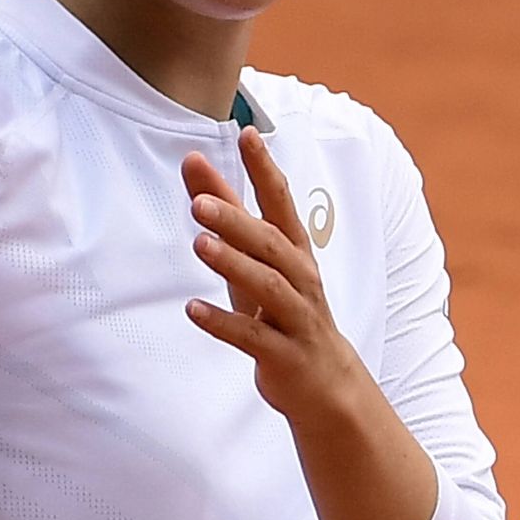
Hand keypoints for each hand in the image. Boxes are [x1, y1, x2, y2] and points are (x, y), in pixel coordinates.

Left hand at [180, 127, 365, 425]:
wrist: (327, 387)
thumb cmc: (282, 311)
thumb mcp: (253, 260)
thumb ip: (224, 211)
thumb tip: (193, 161)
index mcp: (293, 251)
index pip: (280, 201)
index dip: (265, 168)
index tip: (248, 132)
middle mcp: (300, 279)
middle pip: (271, 243)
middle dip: (237, 220)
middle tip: (199, 201)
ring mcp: (295, 318)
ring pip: (267, 286)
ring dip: (233, 264)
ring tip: (199, 244)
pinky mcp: (284, 355)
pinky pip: (253, 337)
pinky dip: (222, 323)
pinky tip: (192, 310)